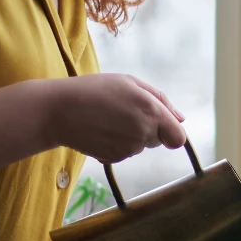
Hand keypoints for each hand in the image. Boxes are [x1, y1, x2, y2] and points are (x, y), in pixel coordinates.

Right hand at [44, 73, 185, 163]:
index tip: (162, 126)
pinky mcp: (114, 159)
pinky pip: (124, 153)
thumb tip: (181, 119)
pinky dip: (117, 144)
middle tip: (124, 112)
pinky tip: (101, 130)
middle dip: (149, 129)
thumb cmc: (95, 89)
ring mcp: (128, 148)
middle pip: (159, 140)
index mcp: (152, 112)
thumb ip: (161, 100)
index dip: (172, 132)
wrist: (58, 110)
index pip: (178, 138)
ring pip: (140, 146)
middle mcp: (143, 133)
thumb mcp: (130, 82)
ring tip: (109, 118)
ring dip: (131, 135)